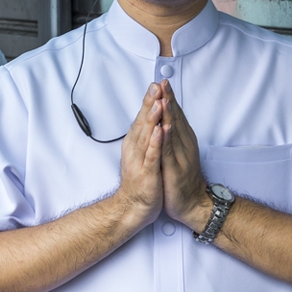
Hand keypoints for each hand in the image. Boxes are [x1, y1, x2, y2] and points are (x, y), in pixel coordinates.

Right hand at [114, 82, 165, 227]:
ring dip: (151, 119)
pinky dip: (154, 143)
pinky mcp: (146, 173)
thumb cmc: (141, 181)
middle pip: (142, 122)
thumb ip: (144, 137)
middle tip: (155, 86)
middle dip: (150, 103)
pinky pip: (151, 156)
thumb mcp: (141, 154)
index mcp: (135, 143)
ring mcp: (139, 160)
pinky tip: (158, 132)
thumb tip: (148, 120)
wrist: (133, 207)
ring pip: (146, 136)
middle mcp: (134, 148)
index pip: (142, 117)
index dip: (149, 101)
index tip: (156, 84)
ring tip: (157, 102)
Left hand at [157, 80, 210, 229]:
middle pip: (176, 118)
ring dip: (168, 114)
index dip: (169, 98)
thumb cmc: (183, 177)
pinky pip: (169, 151)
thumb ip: (174, 135)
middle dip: (168, 100)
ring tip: (163, 98)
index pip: (176, 114)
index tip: (162, 81)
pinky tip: (163, 127)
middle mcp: (184, 144)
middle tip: (163, 82)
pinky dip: (167, 138)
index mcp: (184, 139)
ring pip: (173, 131)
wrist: (194, 204)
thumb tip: (168, 117)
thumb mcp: (179, 152)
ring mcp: (181, 156)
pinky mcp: (175, 169)